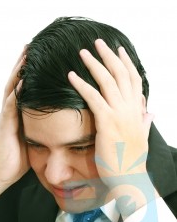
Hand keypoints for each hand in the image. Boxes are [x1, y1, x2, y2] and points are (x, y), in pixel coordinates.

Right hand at [0, 49, 29, 215]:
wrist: (3, 173)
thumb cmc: (19, 157)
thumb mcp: (34, 138)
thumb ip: (41, 126)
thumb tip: (60, 122)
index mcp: (20, 112)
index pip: (27, 87)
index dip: (32, 70)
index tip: (43, 54)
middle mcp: (12, 111)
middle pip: (17, 81)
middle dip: (24, 63)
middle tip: (32, 43)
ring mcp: (7, 117)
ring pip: (12, 89)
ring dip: (18, 71)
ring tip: (26, 54)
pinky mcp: (6, 126)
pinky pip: (11, 107)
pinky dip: (16, 93)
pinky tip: (22, 81)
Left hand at [68, 39, 156, 214]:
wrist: (130, 178)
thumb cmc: (132, 161)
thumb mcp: (142, 138)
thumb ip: (144, 123)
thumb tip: (150, 113)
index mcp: (137, 111)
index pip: (133, 80)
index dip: (126, 63)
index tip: (119, 49)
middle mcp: (130, 108)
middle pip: (121, 74)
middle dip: (109, 56)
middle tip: (98, 42)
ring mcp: (120, 114)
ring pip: (107, 81)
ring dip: (94, 64)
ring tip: (82, 52)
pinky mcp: (107, 122)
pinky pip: (93, 98)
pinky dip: (81, 84)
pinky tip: (71, 75)